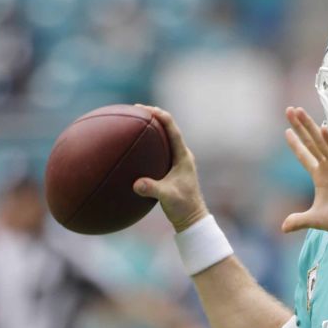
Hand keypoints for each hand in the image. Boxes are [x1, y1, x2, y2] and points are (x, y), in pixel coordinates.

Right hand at [132, 105, 208, 232]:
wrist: (192, 218)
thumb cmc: (183, 207)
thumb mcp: (167, 197)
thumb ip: (152, 189)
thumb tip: (136, 184)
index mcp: (183, 157)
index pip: (172, 129)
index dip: (160, 115)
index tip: (144, 108)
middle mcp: (182, 156)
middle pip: (168, 129)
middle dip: (153, 117)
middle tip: (137, 110)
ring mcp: (178, 162)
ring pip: (165, 138)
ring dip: (152, 129)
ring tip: (135, 122)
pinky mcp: (172, 169)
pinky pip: (160, 150)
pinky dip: (150, 144)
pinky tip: (136, 148)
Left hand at [281, 106, 327, 238]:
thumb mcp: (316, 220)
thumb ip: (300, 220)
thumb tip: (282, 227)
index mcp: (321, 177)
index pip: (305, 155)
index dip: (296, 144)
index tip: (287, 131)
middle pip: (311, 142)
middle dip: (300, 126)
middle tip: (289, 110)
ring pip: (322, 142)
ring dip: (310, 127)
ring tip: (298, 112)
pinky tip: (323, 128)